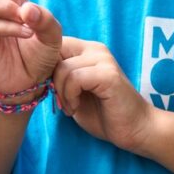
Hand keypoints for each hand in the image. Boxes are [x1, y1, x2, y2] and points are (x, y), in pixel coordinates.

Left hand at [53, 37, 152, 151]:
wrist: (135, 129)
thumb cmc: (103, 113)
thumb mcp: (74, 92)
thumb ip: (60, 77)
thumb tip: (37, 71)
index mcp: (87, 50)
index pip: (54, 45)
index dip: (45, 67)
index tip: (51, 90)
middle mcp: (96, 49)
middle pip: (55, 53)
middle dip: (51, 80)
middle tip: (60, 101)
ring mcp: (103, 60)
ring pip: (63, 68)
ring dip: (61, 93)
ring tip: (69, 107)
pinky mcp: (109, 74)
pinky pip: (75, 79)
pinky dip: (70, 96)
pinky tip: (75, 108)